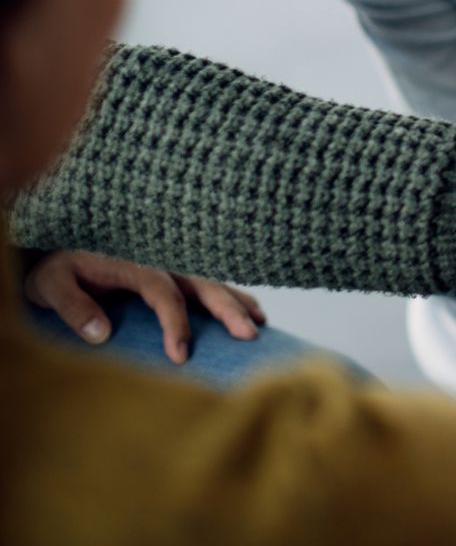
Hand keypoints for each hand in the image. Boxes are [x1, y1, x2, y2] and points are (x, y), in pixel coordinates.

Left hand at [23, 250, 265, 364]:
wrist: (58, 245)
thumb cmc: (56, 269)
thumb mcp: (50, 285)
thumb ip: (72, 306)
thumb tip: (100, 334)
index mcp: (133, 263)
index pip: (163, 294)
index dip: (175, 324)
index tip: (181, 356)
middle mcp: (159, 260)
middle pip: (201, 283)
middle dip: (227, 310)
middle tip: (249, 334)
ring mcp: (170, 264)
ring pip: (211, 280)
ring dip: (237, 301)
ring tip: (260, 323)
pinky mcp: (174, 271)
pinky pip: (209, 281)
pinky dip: (232, 294)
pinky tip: (252, 309)